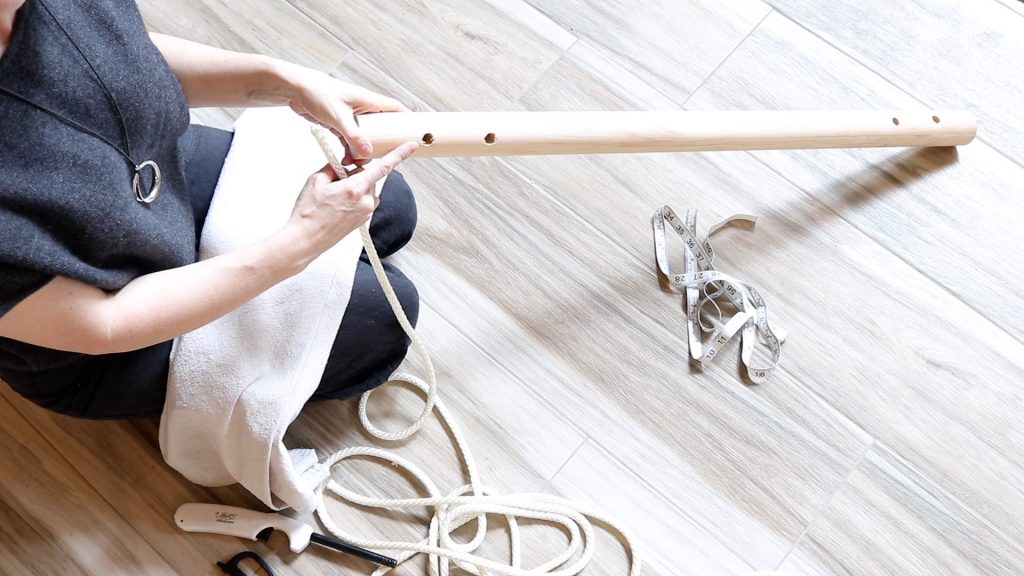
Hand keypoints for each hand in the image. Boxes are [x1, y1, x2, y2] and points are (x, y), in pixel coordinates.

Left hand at [285, 65, 408, 160]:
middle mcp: (362, 108)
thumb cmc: (318, 93)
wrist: (295, 90)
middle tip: (386, 155)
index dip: (406, 119)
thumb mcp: (339, 117)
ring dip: (364, 149)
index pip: (394, 109)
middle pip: (382, 126)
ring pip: (365, 135)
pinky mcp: (340, 122)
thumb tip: (367, 153)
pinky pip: (350, 139)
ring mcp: (351, 116)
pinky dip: (350, 149)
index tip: (415, 132)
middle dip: (384, 142)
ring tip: (360, 163)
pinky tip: (347, 159)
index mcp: (368, 100)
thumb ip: (354, 136)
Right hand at [287, 141, 418, 255]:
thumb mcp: (317, 180)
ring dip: (354, 188)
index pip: (383, 167)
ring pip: (366, 190)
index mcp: (356, 189)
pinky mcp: (363, 221)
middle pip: (368, 177)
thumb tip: (346, 165)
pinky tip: (337, 206)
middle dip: (354, 175)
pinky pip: (363, 202)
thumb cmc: (308, 212)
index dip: (400, 154)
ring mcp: (366, 213)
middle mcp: (366, 202)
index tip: (413, 145)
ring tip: (333, 198)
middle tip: (333, 182)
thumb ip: (335, 167)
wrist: (305, 240)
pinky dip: (353, 199)